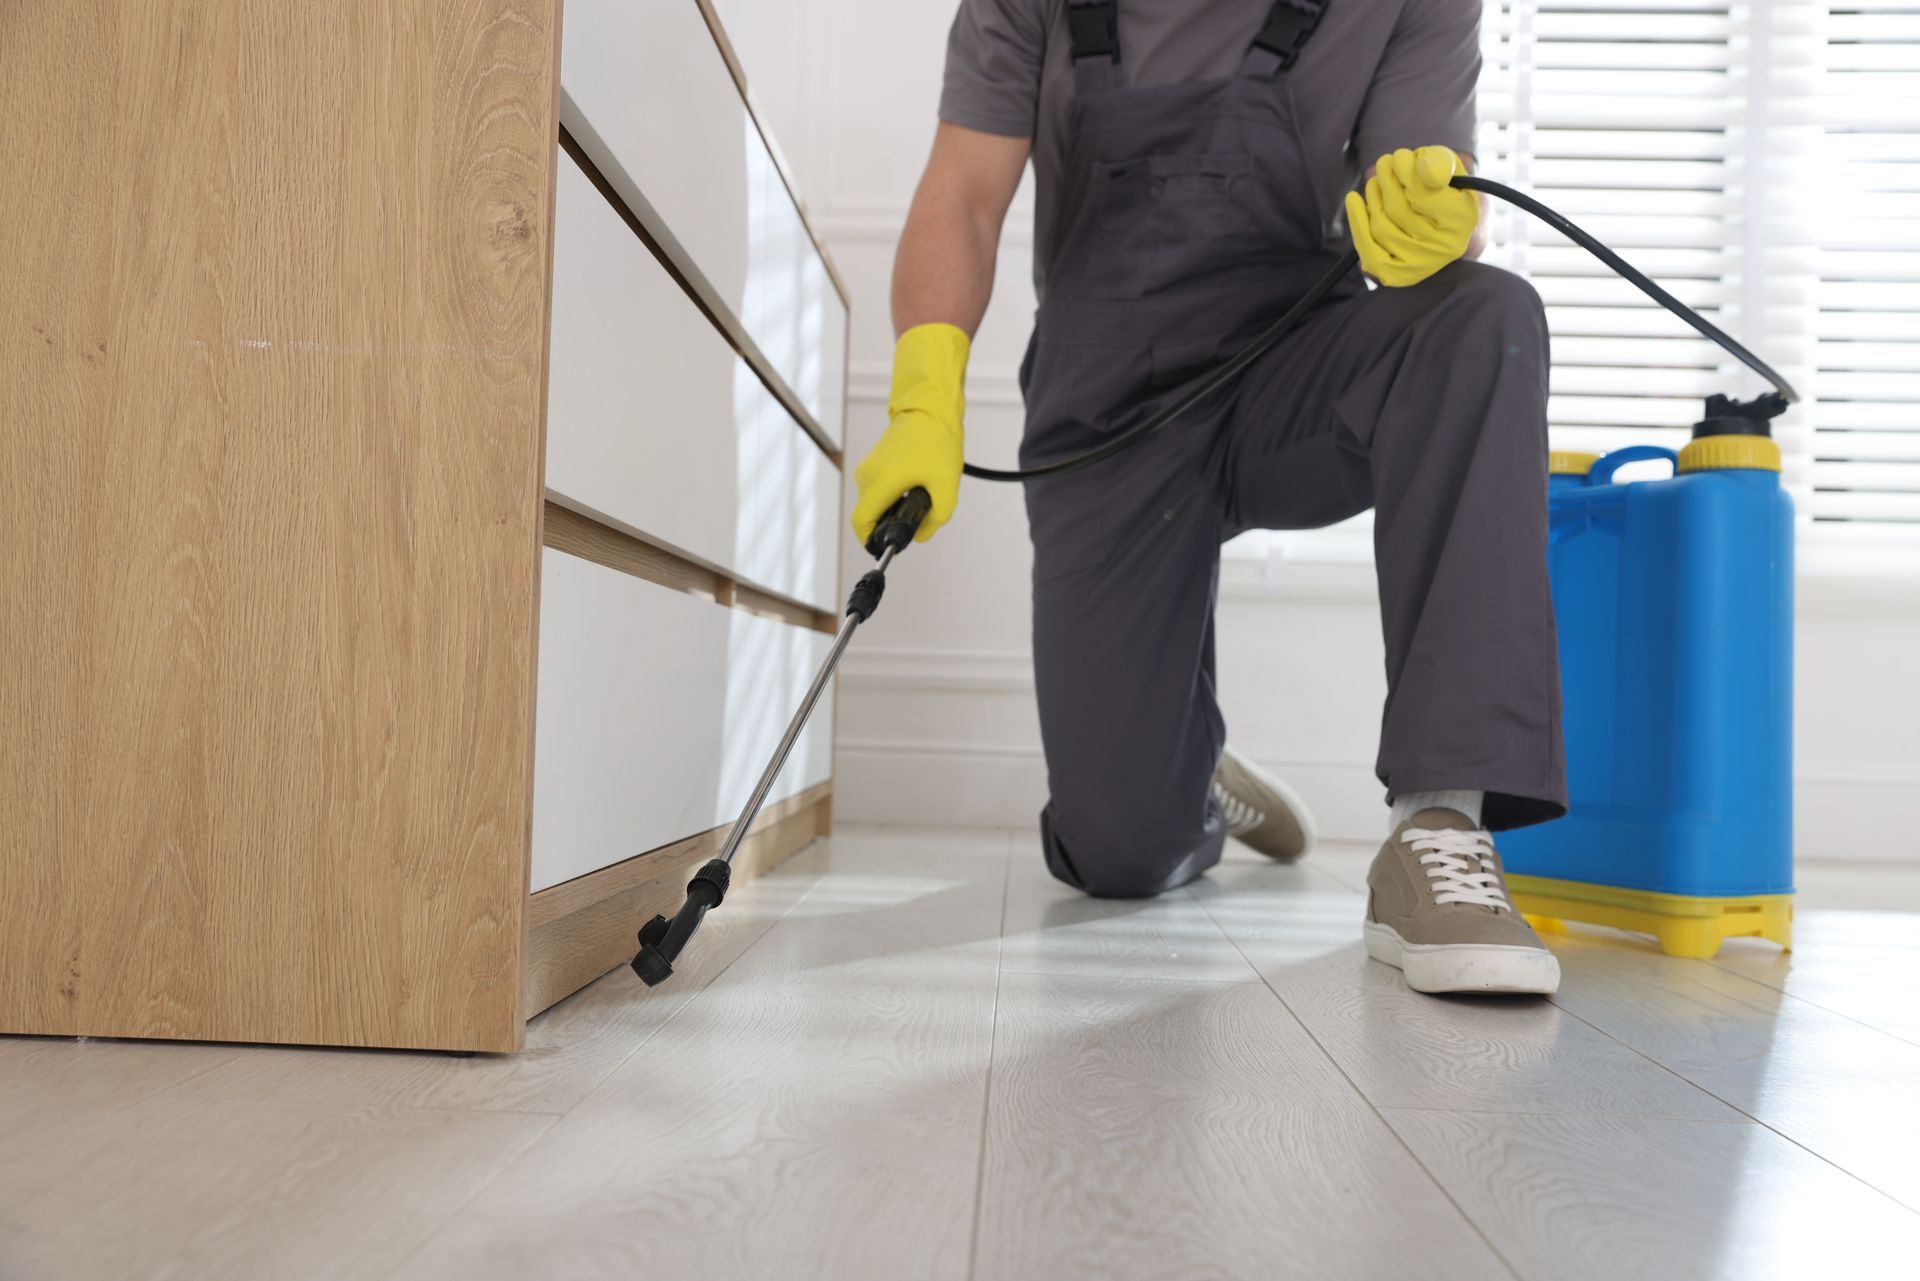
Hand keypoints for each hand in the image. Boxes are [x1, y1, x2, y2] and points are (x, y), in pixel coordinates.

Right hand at [851, 323, 969, 544]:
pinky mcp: (874, 461)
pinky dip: (892, 494)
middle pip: (869, 514)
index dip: (870, 540)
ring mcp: (869, 467)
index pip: (861, 522)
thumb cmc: (936, 442)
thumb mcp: (946, 487)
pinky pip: (878, 487)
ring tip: (920, 496)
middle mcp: (867, 476)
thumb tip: (921, 535)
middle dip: (889, 523)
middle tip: (916, 519)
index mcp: (880, 483)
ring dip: (893, 507)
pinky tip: (915, 486)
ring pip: (874, 501)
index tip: (884, 547)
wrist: (929, 407)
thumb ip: (936, 519)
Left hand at [1344, 147, 1477, 287]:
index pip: (1424, 193)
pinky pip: (1367, 248)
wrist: (1440, 230)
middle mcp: (1443, 247)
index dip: (1405, 170)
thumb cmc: (1443, 191)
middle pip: (1397, 209)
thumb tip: (1422, 165)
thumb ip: (1439, 161)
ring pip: (1380, 224)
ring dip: (1373, 195)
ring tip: (1377, 181)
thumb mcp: (1448, 170)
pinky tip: (1354, 199)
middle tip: (1385, 162)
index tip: (1399, 156)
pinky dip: (1357, 220)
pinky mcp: (1395, 274)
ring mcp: (1418, 265)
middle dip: (1386, 179)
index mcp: (1462, 219)